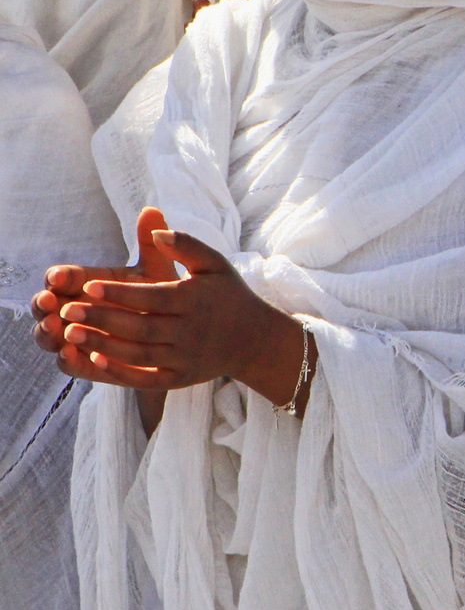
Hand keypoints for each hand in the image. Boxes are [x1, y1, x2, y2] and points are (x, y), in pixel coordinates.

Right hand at [32, 212, 173, 356]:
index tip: (58, 276)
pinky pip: (69, 364)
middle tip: (48, 301)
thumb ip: (151, 244)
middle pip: (46, 306)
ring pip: (50, 335)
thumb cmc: (162, 295)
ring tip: (55, 327)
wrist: (177, 330)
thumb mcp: (157, 270)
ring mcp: (77, 336)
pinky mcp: (87, 362)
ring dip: (47, 331)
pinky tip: (69, 353)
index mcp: (87, 284)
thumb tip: (150, 211)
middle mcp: (75, 309)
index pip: (63, 278)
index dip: (58, 277)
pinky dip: (66, 360)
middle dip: (43, 303)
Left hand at [37, 208, 313, 422]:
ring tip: (69, 334)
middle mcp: (191, 331)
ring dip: (102, 345)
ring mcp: (185, 357)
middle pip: (140, 327)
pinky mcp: (181, 379)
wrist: (255, 339)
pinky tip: (94, 361)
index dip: (119, 293)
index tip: (88, 286)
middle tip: (65, 310)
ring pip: (138, 354)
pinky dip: (120, 372)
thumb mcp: (215, 264)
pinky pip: (147, 379)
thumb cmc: (229, 295)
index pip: (152, 297)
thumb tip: (156, 230)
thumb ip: (187, 245)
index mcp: (196, 300)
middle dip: (101, 319)